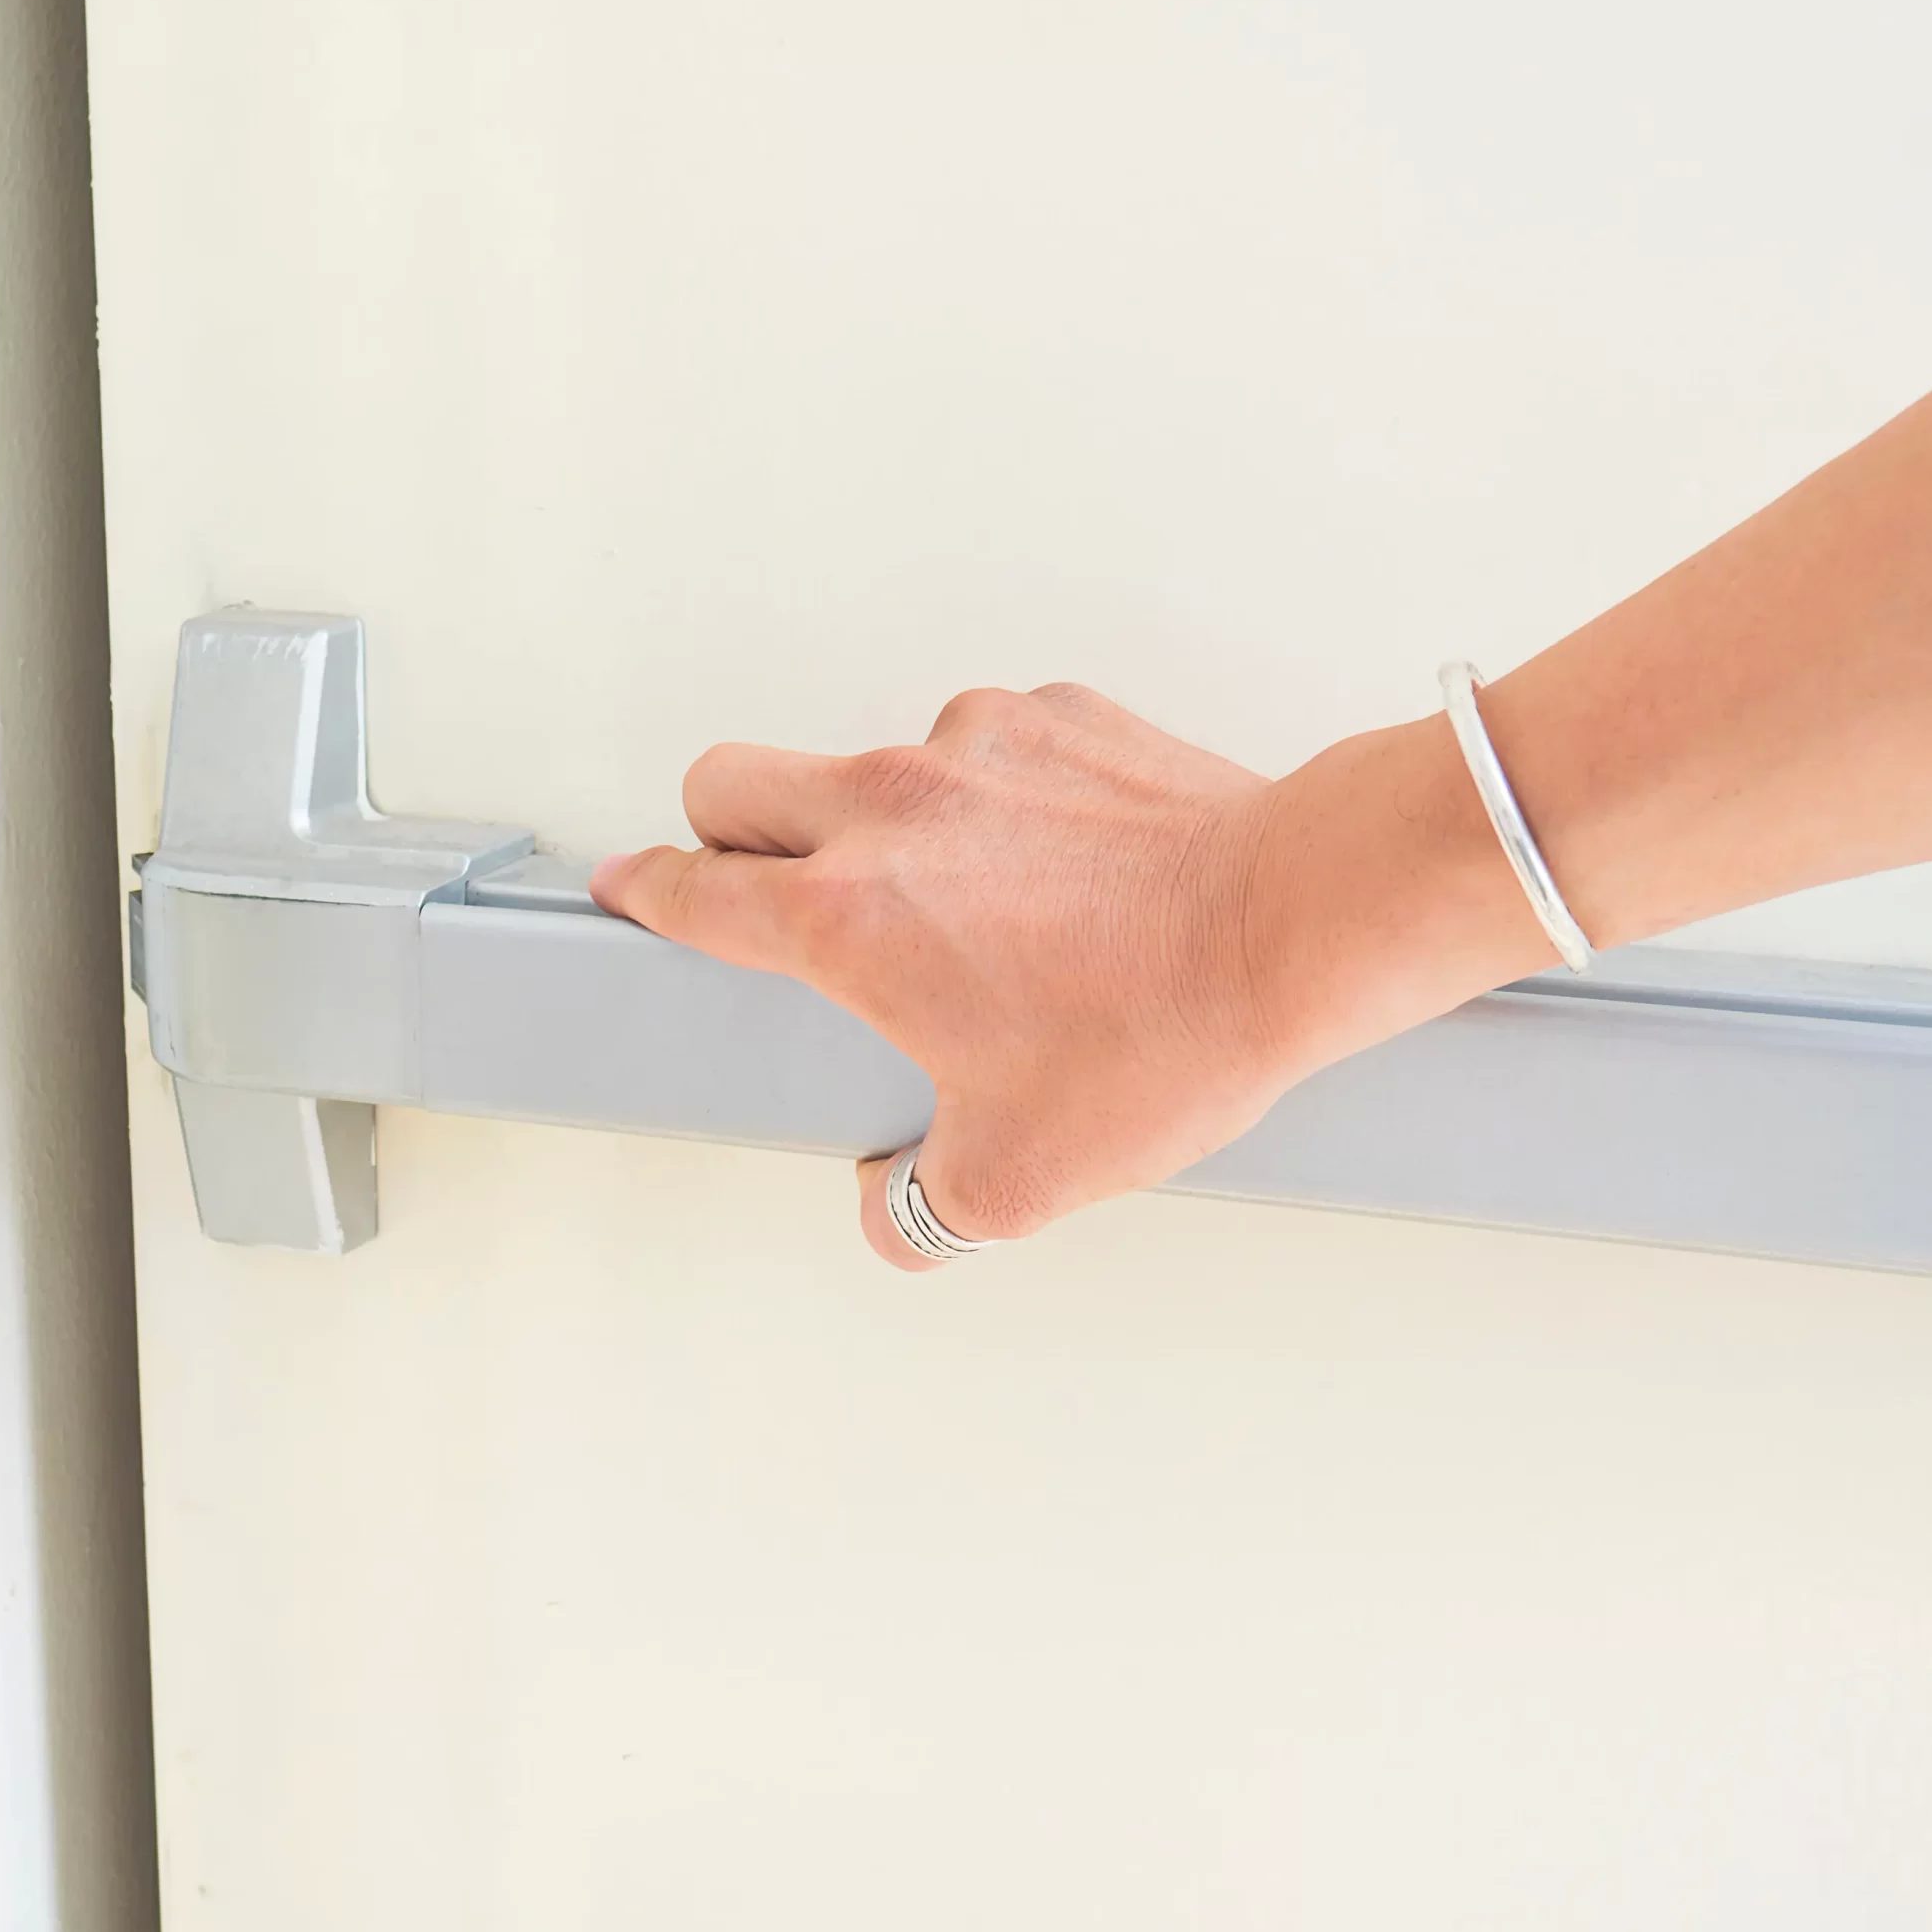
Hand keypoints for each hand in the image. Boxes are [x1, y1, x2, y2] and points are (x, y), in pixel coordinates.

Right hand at [593, 684, 1324, 1266]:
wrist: (1300, 924)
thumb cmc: (1167, 1031)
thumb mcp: (1019, 1178)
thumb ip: (917, 1214)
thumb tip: (892, 1216)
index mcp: (848, 919)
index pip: (691, 891)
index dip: (643, 898)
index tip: (631, 897)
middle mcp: (889, 808)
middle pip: (731, 780)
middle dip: (723, 832)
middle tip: (764, 888)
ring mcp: (972, 745)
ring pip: (866, 759)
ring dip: (881, 820)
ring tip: (967, 902)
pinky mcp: (1055, 715)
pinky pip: (982, 744)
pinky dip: (994, 795)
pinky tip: (1059, 864)